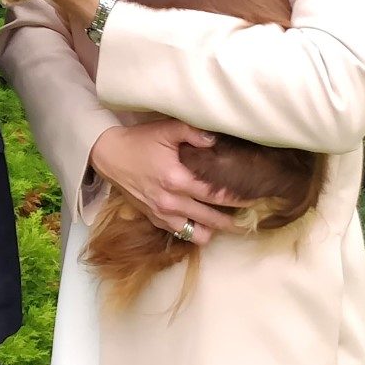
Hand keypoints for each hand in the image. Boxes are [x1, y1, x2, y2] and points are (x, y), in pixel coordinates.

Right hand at [90, 120, 249, 245]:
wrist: (109, 156)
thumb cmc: (139, 142)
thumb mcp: (165, 130)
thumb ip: (192, 132)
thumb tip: (217, 139)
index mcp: (176, 179)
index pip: (216, 195)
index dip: (238, 199)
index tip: (255, 199)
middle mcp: (171, 202)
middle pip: (212, 219)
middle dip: (234, 221)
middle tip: (251, 219)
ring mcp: (162, 214)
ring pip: (198, 234)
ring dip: (214, 230)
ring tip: (227, 222)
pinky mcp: (155, 220)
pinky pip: (182, 234)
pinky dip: (195, 231)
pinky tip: (204, 223)